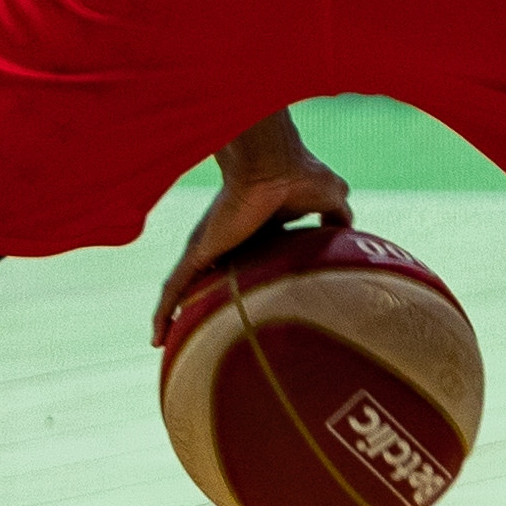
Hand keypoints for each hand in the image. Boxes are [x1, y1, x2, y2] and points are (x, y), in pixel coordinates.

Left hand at [148, 123, 354, 344]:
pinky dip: (162, 311)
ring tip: (162, 342)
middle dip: (200, 299)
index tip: (244, 300)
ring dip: (172, 312)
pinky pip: (174, 286)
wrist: (273, 163)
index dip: (242, 278)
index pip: (245, 259)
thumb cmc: (300, 174)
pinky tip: (154, 338)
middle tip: (199, 328)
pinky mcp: (198, 251)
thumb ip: (339, 217)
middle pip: (209, 276)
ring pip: (183, 286)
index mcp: (257, 228)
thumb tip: (351, 233)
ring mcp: (209, 247)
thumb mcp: (331, 199)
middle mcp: (228, 240)